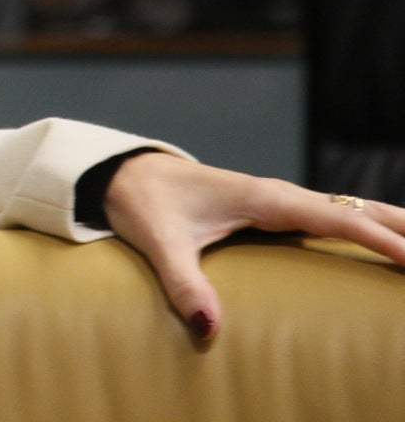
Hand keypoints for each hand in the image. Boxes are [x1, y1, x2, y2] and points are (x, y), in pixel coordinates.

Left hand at [104, 152, 404, 339]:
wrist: (124, 173)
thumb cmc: (143, 203)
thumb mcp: (158, 242)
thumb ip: (183, 283)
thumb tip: (209, 327)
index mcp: (264, 198)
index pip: (337, 217)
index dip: (379, 238)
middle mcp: (280, 194)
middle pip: (358, 208)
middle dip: (402, 227)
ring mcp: (280, 199)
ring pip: (351, 208)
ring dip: (392, 222)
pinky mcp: (274, 208)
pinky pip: (333, 215)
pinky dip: (367, 224)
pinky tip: (386, 238)